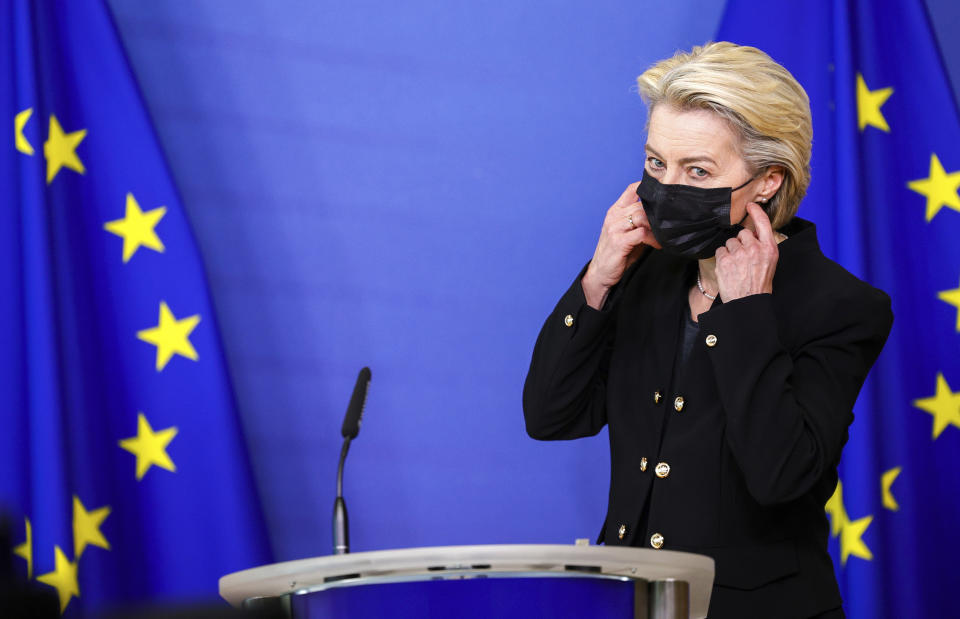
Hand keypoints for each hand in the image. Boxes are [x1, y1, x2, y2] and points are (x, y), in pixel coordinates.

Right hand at [582, 183, 661, 308]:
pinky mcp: (619, 241)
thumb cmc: (618, 253)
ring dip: (657, 227)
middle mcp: (614, 216)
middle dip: (658, 215)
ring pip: (642, 216)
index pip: (632, 189)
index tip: (665, 197)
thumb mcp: (628, 233)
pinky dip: (653, 239)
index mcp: (615, 211)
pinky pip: (642, 233)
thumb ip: (641, 221)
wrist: (601, 273)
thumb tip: (664, 215)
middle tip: (669, 226)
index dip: (649, 189)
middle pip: (642, 204)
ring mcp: (615, 228)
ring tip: (663, 237)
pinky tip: (657, 245)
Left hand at [715, 203, 778, 302]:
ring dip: (731, 251)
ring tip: (736, 266)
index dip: (756, 211)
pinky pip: (720, 250)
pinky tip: (728, 268)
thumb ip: (763, 246)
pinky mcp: (725, 260)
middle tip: (743, 258)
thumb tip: (753, 233)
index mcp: (769, 248)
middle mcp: (755, 248)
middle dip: (741, 242)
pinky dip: (722, 258)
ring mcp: (739, 254)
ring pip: (730, 242)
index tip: (750, 205)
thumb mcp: (770, 262)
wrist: (748, 302)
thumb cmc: (759, 284)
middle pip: (743, 233)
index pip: (763, 223)